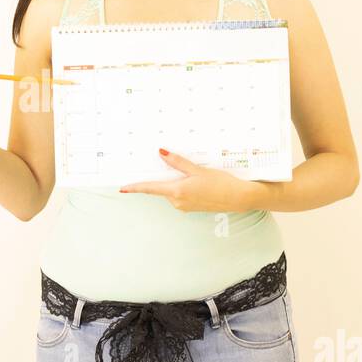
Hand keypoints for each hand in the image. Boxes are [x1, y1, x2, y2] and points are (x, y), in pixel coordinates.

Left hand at [118, 148, 254, 212]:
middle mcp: (178, 202)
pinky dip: (184, 188)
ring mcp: (185, 206)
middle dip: (165, 177)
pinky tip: (199, 182)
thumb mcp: (197, 170)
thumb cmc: (220, 183)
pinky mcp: (192, 208)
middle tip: (180, 168)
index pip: (150, 189)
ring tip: (196, 175)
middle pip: (162, 188)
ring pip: (173, 191)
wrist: (239, 197)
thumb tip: (161, 153)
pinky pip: (181, 196)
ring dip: (177, 182)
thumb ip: (177, 162)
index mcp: (177, 192)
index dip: (135, 188)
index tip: (122, 188)